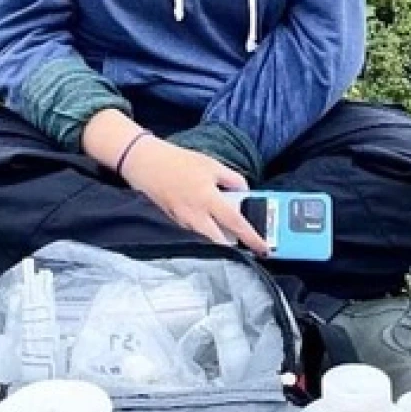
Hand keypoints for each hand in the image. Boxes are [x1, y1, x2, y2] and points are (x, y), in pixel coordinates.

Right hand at [121, 136, 267, 254]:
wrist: (146, 164)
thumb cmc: (178, 162)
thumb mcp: (211, 164)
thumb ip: (232, 179)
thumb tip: (245, 192)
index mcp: (209, 199)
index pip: (236, 224)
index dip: (252, 238)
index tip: (264, 249)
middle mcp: (196, 216)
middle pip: (221, 242)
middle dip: (235, 246)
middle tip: (247, 244)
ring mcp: (183, 223)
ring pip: (207, 240)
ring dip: (220, 240)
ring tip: (230, 234)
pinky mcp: (175, 223)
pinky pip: (195, 234)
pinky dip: (206, 233)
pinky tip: (210, 224)